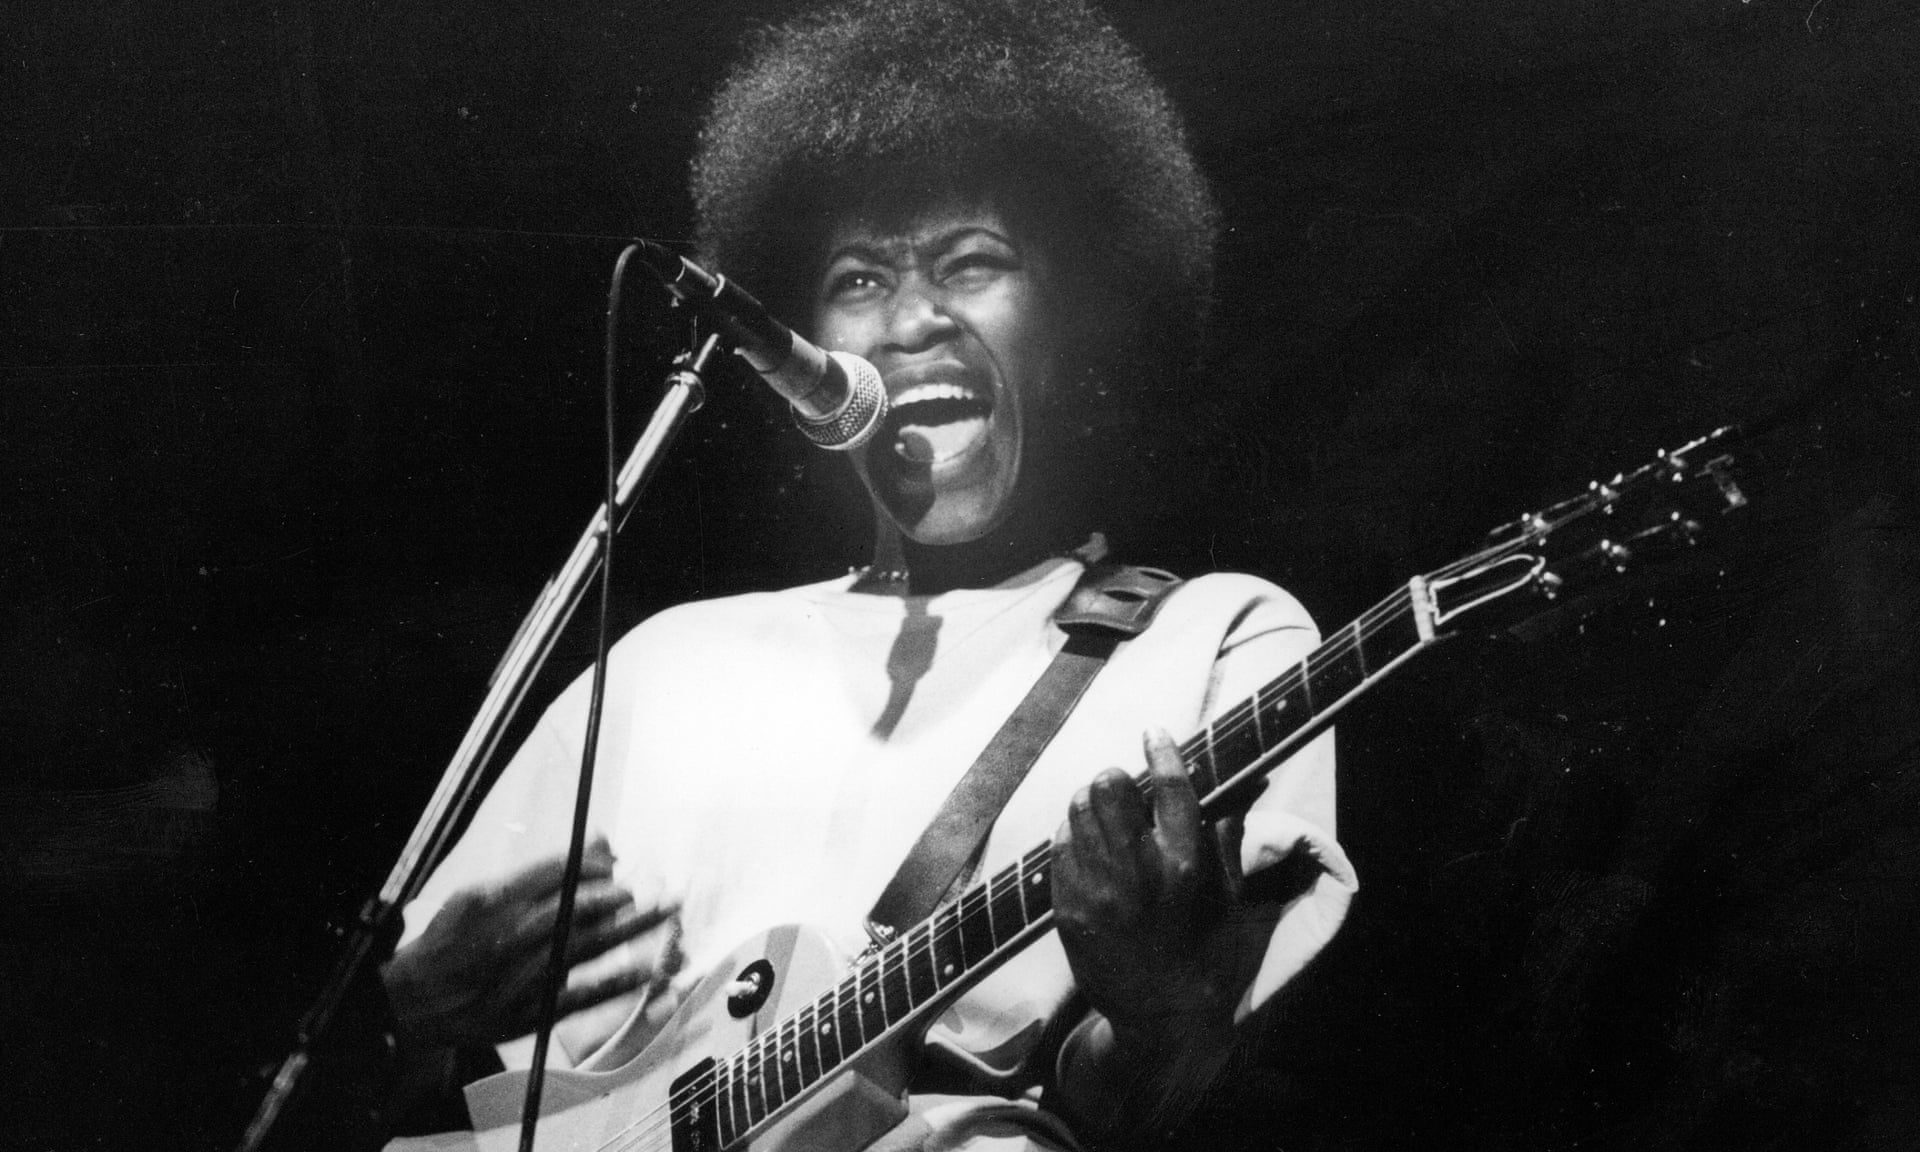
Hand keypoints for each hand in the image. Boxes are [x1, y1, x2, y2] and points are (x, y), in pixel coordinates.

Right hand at [382, 836, 675, 1052]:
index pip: (553, 872)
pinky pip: (581, 996)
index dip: (592, 864)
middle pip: (574, 907)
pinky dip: (616, 982)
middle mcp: (508, 937)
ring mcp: (520, 977)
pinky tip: (647, 969)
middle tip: (645, 884)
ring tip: (662, 911)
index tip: (615, 859)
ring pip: (584, 947)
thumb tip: (595, 847)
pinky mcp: (530, 1012)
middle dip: (616, 893)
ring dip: (629, 928)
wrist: (415, 1003)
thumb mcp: (478, 895)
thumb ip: (535, 874)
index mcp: (493, 901)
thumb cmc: (450, 942)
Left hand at [1052, 729, 1242, 1052]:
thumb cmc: (1207, 951)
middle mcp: (1139, 871)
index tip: (1153, 734)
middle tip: (1127, 797)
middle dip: (1118, 781)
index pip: (1169, 785)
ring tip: (1108, 824)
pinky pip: (1059, 845)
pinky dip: (1075, 839)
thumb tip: (1236, 782)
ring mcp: (1097, 889)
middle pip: (1109, 786)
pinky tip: (1093, 854)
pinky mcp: (1068, 907)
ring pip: (1077, 808)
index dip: (1160, 750)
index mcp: (1186, 864)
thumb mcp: (1230, 894)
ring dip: (1093, 806)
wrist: (1164, 1016)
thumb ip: (1225, 834)